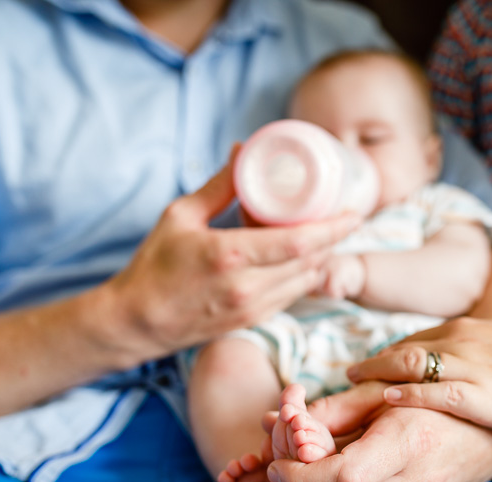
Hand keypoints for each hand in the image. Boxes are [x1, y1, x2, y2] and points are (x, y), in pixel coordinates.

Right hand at [102, 145, 360, 364]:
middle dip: (334, 239)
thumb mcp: (181, 216)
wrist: (137, 322)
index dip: (333, 227)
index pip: (299, 242)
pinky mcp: (253, 321)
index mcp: (230, 256)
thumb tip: (243, 150)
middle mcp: (247, 287)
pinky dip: (305, 275)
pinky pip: (293, 295)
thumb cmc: (154, 265)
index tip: (354, 211)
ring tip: (329, 233)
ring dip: (323, 257)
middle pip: (311, 261)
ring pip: (307, 280)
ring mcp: (253, 308)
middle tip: (346, 216)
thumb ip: (219, 186)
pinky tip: (305, 258)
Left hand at [347, 317, 491, 438]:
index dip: (378, 361)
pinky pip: (438, 392)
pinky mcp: (488, 394)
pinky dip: (407, 396)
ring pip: (408, 366)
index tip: (357, 378)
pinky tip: (385, 404)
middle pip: (397, 351)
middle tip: (340, 387)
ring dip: (372, 382)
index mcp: (466, 330)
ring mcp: (474, 366)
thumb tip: (447, 368)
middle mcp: (462, 340)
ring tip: (345, 396)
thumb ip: (472, 353)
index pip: (408, 342)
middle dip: (364, 371)